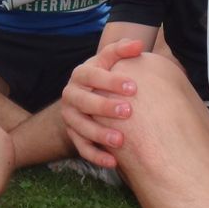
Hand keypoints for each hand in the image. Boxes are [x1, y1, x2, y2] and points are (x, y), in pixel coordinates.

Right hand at [60, 39, 142, 168]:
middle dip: (104, 107)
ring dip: (99, 134)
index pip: (92, 75)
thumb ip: (123, 50)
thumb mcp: (111, 60)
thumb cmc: (106, 76)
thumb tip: (138, 44)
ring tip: (120, 140)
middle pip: (83, 101)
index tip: (133, 87)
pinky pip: (82, 147)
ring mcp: (70, 116)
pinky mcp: (73, 135)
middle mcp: (71, 95)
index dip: (111, 81)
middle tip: (128, 111)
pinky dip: (96, 156)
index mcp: (80, 74)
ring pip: (80, 127)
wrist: (89, 94)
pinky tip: (114, 162)